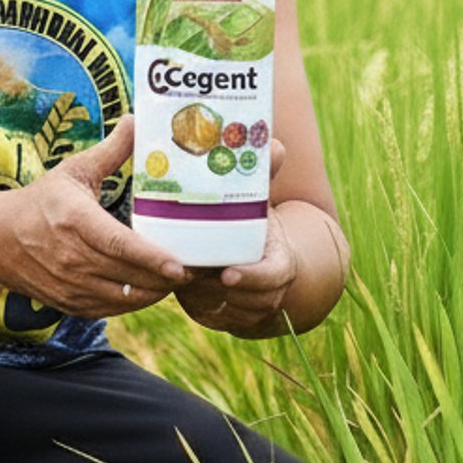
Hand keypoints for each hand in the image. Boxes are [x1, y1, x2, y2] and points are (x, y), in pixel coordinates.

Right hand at [0, 115, 188, 319]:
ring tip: (176, 278)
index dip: (151, 258)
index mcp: (76, 221)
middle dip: (166, 277)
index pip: (119, 245)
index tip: (179, 265)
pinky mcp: (71, 304)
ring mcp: (70, 285)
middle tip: (196, 269)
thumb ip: (110, 151)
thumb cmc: (41, 201)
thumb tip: (136, 121)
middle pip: (129, 276)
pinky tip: (149, 287)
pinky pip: (112, 309)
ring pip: (125, 298)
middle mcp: (72, 258)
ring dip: (154, 291)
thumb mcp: (74, 171)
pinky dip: (134, 301)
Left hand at [174, 139, 298, 336]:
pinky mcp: (228, 318)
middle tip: (191, 273)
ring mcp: (250, 308)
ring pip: (227, 312)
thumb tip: (277, 145)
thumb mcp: (255, 198)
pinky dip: (198, 305)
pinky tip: (183, 288)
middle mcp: (270, 289)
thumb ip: (262, 173)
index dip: (254, 278)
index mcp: (280, 260)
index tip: (227, 273)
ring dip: (204, 298)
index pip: (275, 276)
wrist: (243, 251)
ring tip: (183, 276)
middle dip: (220, 290)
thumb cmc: (247, 219)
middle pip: (251, 300)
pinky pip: (212, 317)